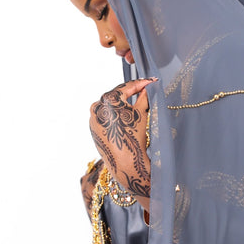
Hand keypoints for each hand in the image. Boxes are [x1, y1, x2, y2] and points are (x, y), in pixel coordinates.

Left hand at [89, 78, 156, 209]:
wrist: (125, 161)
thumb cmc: (134, 137)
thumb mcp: (141, 113)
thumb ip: (144, 96)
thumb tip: (148, 87)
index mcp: (109, 99)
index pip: (127, 87)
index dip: (141, 83)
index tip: (150, 81)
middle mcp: (97, 105)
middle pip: (117, 95)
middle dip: (131, 93)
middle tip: (145, 90)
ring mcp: (93, 117)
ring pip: (110, 106)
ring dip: (122, 103)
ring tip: (135, 103)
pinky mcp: (92, 127)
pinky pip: (105, 116)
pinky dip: (114, 114)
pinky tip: (124, 118)